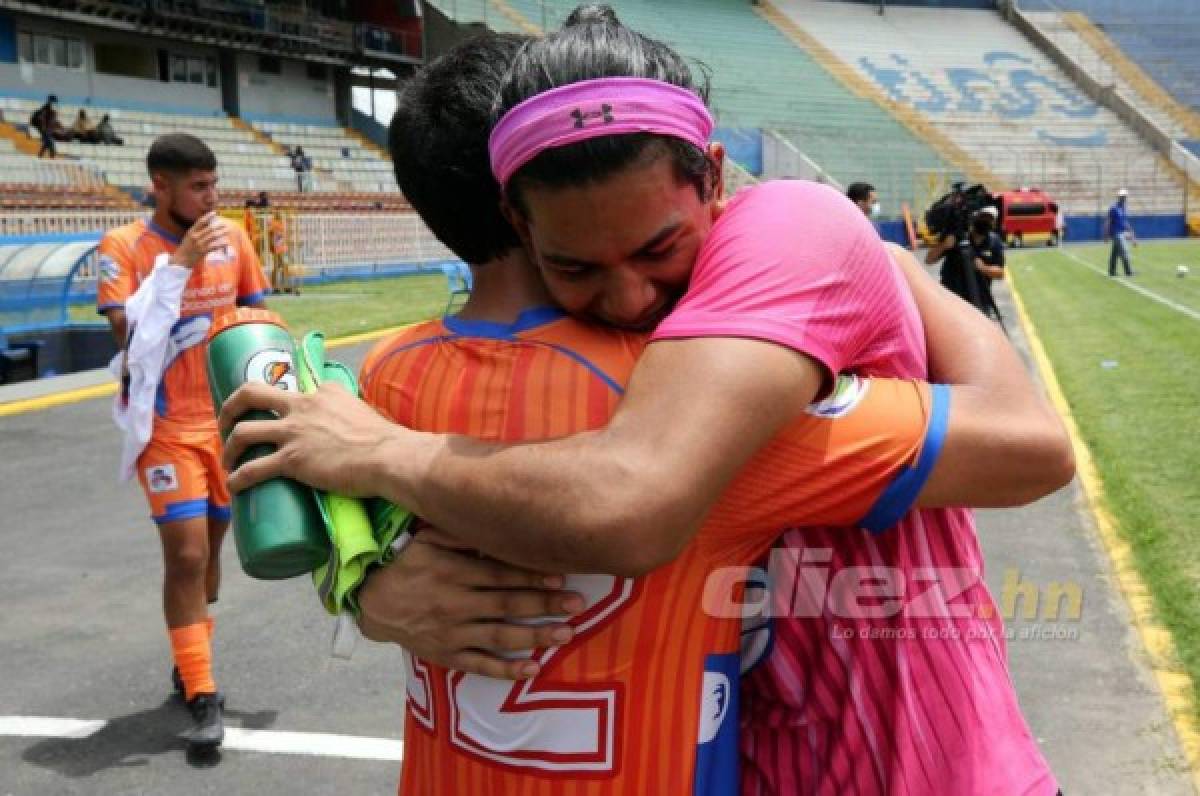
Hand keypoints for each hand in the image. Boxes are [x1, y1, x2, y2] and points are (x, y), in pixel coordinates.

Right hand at [172, 212, 227, 268]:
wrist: (180, 260)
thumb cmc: (186, 248)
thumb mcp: (188, 237)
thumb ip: (197, 231)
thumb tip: (207, 224)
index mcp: (191, 232)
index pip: (200, 222)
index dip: (208, 216)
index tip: (214, 213)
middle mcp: (195, 236)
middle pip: (209, 229)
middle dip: (219, 226)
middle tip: (225, 224)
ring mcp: (199, 244)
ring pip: (213, 237)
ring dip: (222, 233)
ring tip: (228, 231)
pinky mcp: (202, 252)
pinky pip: (214, 246)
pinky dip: (221, 244)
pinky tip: (226, 242)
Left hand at [220, 380, 400, 495]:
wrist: (388, 457)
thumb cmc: (385, 440)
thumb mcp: (363, 411)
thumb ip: (349, 413)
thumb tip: (350, 426)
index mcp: (321, 392)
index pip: (291, 390)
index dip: (278, 404)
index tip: (274, 417)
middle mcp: (302, 406)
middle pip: (250, 394)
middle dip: (230, 407)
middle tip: (226, 424)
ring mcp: (294, 432)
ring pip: (243, 432)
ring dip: (230, 448)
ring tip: (229, 461)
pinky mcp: (292, 460)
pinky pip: (253, 469)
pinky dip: (238, 479)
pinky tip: (234, 487)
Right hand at [357, 532, 584, 679]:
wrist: (371, 603)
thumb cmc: (405, 565)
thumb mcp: (426, 540)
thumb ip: (458, 533)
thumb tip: (490, 520)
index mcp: (454, 573)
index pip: (499, 575)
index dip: (531, 576)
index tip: (561, 576)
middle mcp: (456, 603)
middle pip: (507, 605)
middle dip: (545, 605)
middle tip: (578, 605)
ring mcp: (452, 633)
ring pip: (499, 636)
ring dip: (535, 636)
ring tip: (565, 634)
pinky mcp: (447, 655)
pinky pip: (479, 665)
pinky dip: (506, 670)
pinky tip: (531, 669)